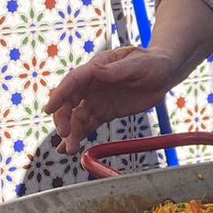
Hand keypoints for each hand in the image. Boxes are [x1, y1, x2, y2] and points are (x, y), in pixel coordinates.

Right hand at [45, 46, 182, 152]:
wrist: (163, 73)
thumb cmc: (151, 62)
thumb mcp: (138, 64)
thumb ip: (118, 69)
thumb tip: (96, 69)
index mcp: (96, 69)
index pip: (73, 81)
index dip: (59, 95)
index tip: (49, 109)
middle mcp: (91, 85)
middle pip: (69, 101)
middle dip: (63, 118)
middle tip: (64, 134)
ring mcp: (96, 100)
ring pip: (76, 117)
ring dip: (70, 132)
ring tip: (68, 150)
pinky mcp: (104, 112)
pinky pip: (88, 125)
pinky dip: (79, 136)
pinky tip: (69, 148)